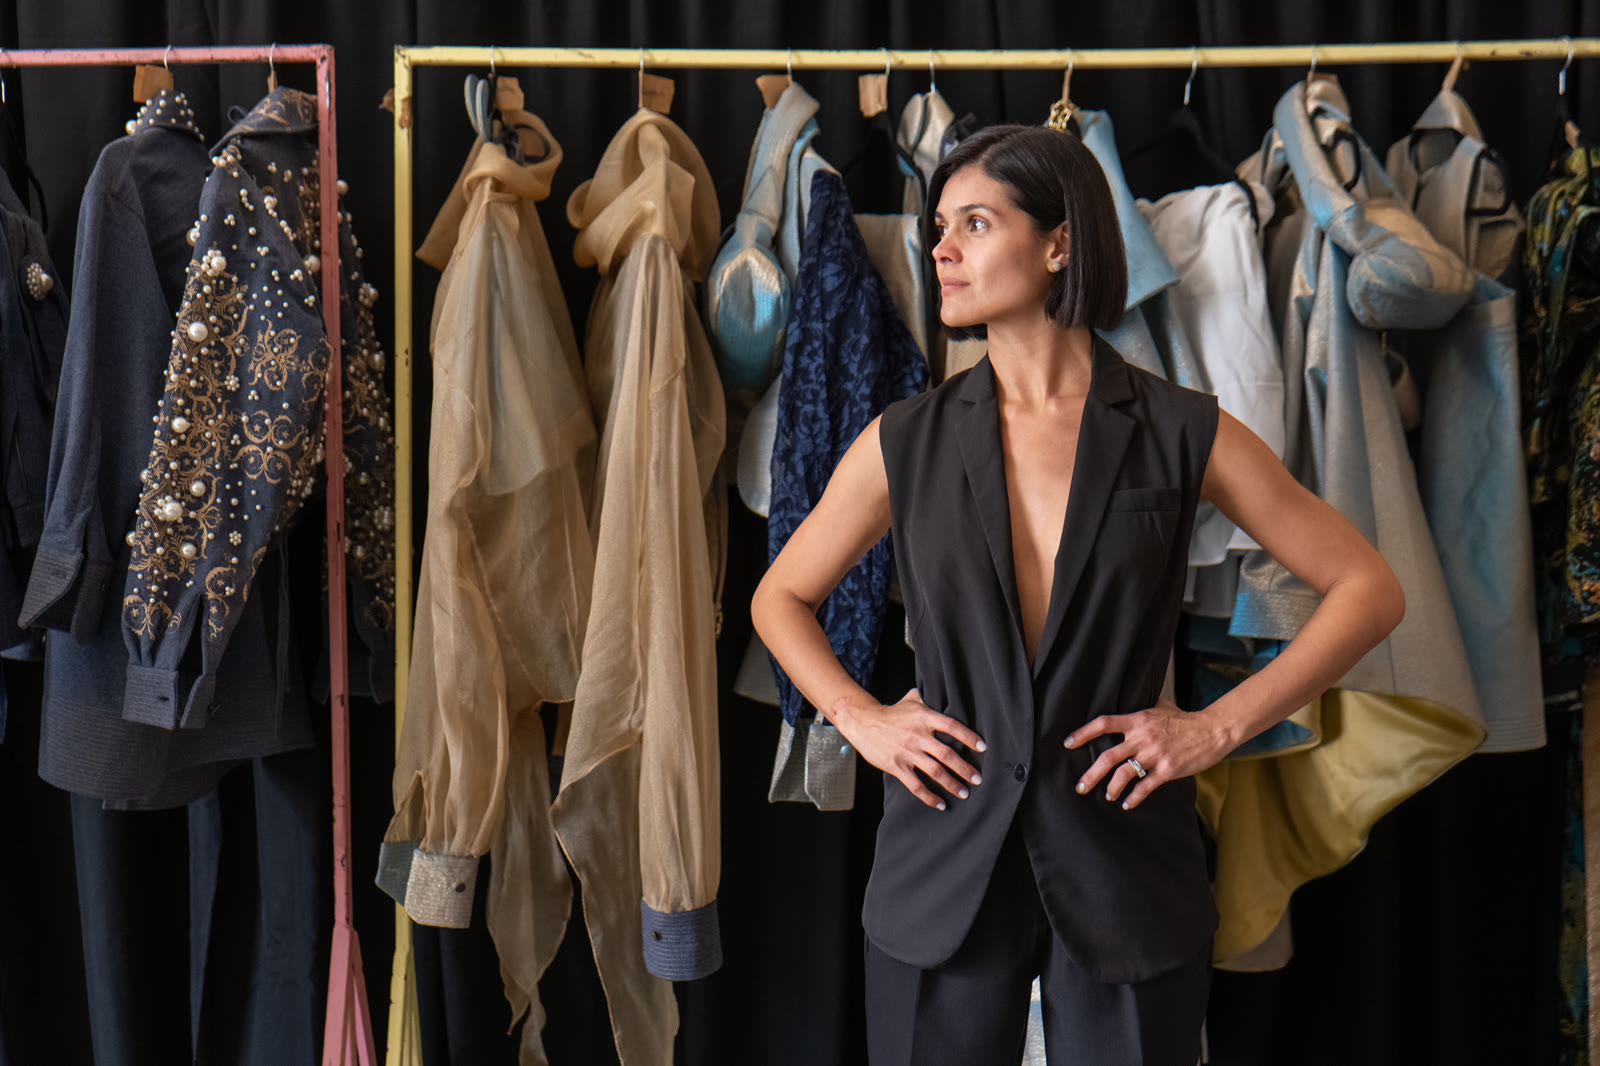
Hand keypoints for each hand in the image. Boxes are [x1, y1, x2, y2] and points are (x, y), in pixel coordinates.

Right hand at [830, 688, 985, 810]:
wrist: (863, 722)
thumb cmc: (892, 713)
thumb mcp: (911, 700)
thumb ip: (930, 698)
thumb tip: (948, 692)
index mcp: (924, 717)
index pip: (952, 726)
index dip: (969, 737)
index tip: (983, 747)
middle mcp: (917, 735)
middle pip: (947, 754)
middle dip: (964, 769)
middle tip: (978, 779)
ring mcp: (907, 752)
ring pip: (935, 772)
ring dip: (952, 784)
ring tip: (964, 793)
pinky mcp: (896, 766)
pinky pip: (916, 785)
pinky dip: (929, 797)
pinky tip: (941, 804)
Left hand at [1064, 699, 1232, 810]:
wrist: (1212, 730)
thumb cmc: (1185, 719)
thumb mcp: (1161, 706)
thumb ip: (1142, 707)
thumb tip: (1128, 700)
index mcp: (1138, 720)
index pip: (1104, 723)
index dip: (1083, 733)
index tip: (1068, 743)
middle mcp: (1142, 737)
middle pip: (1108, 756)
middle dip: (1091, 774)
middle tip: (1080, 786)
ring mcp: (1154, 754)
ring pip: (1124, 774)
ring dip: (1111, 788)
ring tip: (1107, 795)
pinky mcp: (1167, 769)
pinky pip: (1145, 787)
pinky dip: (1134, 798)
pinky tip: (1127, 804)